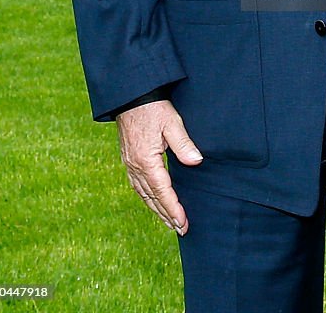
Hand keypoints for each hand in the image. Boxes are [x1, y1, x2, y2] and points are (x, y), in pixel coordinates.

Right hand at [116, 100, 202, 234]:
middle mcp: (135, 167)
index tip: (183, 223)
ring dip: (157, 209)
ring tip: (170, 222)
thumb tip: (197, 162)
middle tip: (180, 229)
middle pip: (152, 198)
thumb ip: (183, 144)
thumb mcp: (172, 122)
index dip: (173, 209)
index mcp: (146, 160)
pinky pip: (138, 186)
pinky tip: (154, 201)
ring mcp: (130, 164)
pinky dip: (148, 198)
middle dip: (166, 215)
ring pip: (143, 194)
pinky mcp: (129, 159)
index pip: (162, 192)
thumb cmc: (153, 108)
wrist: (131, 96)